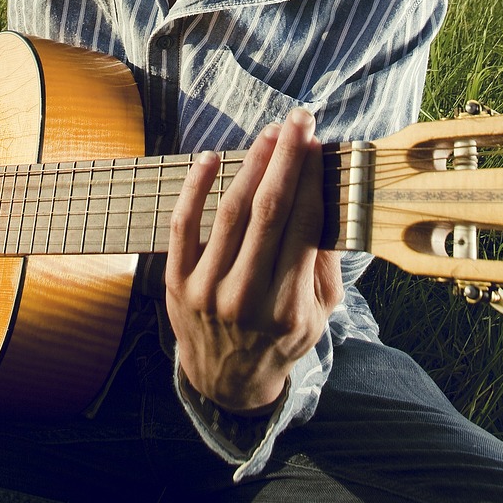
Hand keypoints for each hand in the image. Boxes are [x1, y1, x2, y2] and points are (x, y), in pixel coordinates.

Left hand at [165, 109, 343, 411]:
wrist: (226, 382)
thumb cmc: (281, 339)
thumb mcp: (319, 314)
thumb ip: (324, 264)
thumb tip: (325, 198)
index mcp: (288, 307)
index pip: (303, 225)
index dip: (310, 179)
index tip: (317, 144)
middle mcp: (246, 297)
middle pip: (269, 211)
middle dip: (286, 157)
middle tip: (298, 120)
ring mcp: (206, 289)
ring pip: (230, 212)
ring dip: (250, 164)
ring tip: (268, 134)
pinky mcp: (176, 281)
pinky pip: (181, 225)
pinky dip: (194, 188)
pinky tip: (209, 157)